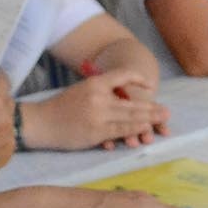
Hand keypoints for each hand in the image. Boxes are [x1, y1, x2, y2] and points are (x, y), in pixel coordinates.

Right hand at [20, 71, 170, 149]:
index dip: (139, 79)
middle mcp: (99, 97)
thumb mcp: (82, 90)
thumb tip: (124, 97)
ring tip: (162, 120)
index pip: (122, 75)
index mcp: (95, 83)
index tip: (150, 86)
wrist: (41, 122)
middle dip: (152, 107)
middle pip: (132, 101)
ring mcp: (99, 116)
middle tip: (167, 111)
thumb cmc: (61, 107)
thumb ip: (102, 91)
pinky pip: (120, 130)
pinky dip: (134, 129)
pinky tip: (145, 129)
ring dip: (149, 119)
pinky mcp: (96, 132)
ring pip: (130, 117)